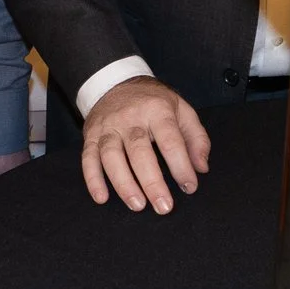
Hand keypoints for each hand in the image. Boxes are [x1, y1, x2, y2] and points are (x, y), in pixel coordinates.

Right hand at [81, 77, 211, 213]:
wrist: (115, 82)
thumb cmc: (153, 102)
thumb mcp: (181, 109)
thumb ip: (196, 138)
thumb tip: (201, 167)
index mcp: (157, 110)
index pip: (170, 140)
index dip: (181, 165)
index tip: (189, 186)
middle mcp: (130, 118)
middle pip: (140, 152)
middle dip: (152, 182)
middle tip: (164, 206)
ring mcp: (108, 127)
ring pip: (112, 157)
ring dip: (124, 184)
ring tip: (138, 205)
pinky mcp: (91, 136)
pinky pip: (88, 158)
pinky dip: (93, 179)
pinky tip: (102, 198)